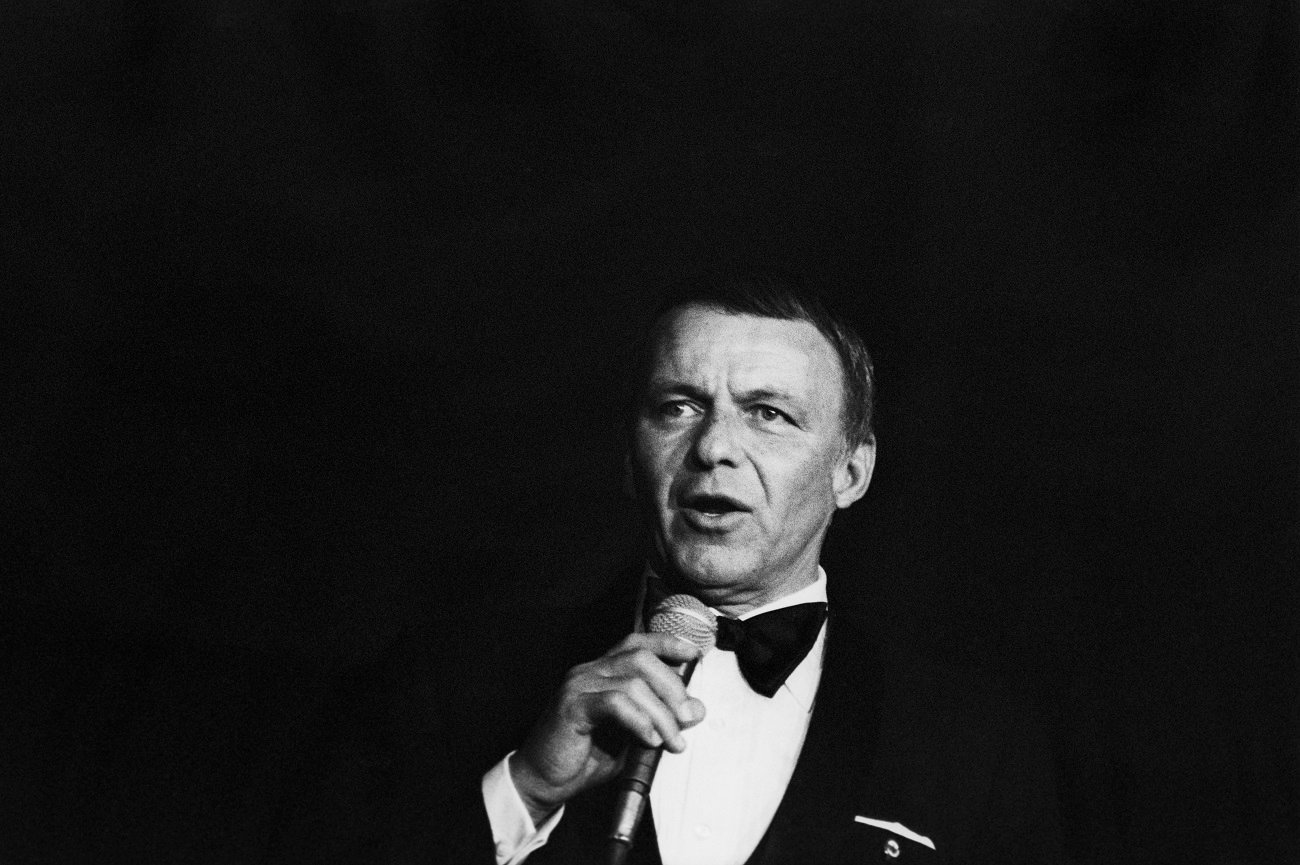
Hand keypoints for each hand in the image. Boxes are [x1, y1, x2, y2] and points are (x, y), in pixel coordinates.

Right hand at [509, 632, 707, 824]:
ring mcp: (579, 686)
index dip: (667, 643)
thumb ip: (662, 720)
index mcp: (603, 672)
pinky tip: (649, 739)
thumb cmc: (586, 757)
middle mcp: (590, 671)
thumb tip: (696, 710)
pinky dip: (639, 720)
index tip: (694, 653)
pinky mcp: (572, 707)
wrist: (545, 781)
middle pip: (641, 658)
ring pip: (633, 683)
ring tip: (672, 741)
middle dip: (673, 686)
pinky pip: (615, 703)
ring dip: (662, 713)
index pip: (637, 644)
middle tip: (688, 717)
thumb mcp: (633, 736)